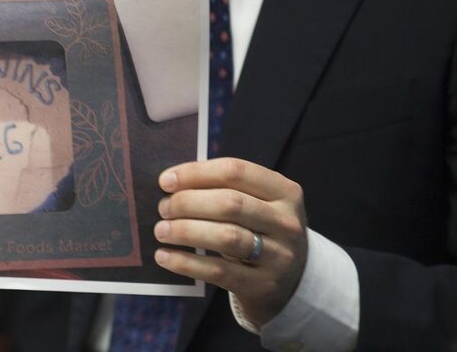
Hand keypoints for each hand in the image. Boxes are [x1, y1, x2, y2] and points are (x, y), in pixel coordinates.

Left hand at [153, 157, 307, 326]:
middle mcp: (286, 222)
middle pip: (230, 203)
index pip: (235, 171)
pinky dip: (187, 263)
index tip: (166, 180)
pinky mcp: (263, 285)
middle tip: (164, 208)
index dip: (196, 173)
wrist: (294, 281)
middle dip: (188, 202)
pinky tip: (165, 257)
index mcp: (284, 191)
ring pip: (226, 237)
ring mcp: (279, 256)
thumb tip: (172, 182)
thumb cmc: (262, 231)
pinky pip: (219, 271)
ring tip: (161, 230)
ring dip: (186, 231)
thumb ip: (224, 188)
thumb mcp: (258, 204)